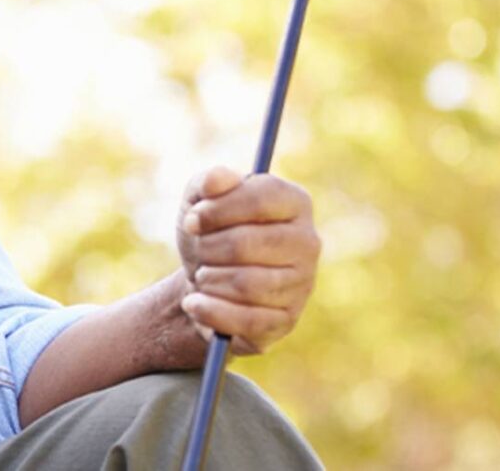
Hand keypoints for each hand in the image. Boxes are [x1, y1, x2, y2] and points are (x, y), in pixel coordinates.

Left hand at [174, 166, 320, 354]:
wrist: (206, 284)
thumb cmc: (210, 235)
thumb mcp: (200, 202)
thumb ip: (207, 182)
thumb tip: (218, 179)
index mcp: (294, 202)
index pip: (260, 198)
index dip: (218, 209)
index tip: (191, 220)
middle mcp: (308, 242)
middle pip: (247, 243)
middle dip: (208, 249)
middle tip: (198, 251)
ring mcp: (303, 284)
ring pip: (246, 284)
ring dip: (209, 280)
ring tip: (201, 275)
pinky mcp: (287, 320)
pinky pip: (246, 319)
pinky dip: (211, 311)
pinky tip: (195, 303)